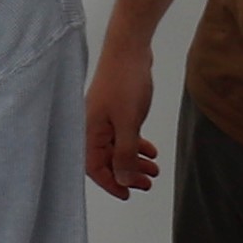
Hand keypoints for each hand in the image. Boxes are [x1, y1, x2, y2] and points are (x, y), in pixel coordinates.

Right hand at [82, 23, 164, 197]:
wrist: (129, 48)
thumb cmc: (124, 82)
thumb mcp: (128, 123)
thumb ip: (126, 154)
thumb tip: (124, 180)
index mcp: (89, 133)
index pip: (95, 169)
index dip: (112, 184)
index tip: (128, 194)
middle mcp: (92, 128)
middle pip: (107, 161)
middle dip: (128, 174)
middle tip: (147, 183)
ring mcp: (103, 119)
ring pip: (117, 149)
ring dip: (135, 161)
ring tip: (154, 169)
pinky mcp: (115, 111)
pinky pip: (123, 136)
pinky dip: (136, 145)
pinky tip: (151, 150)